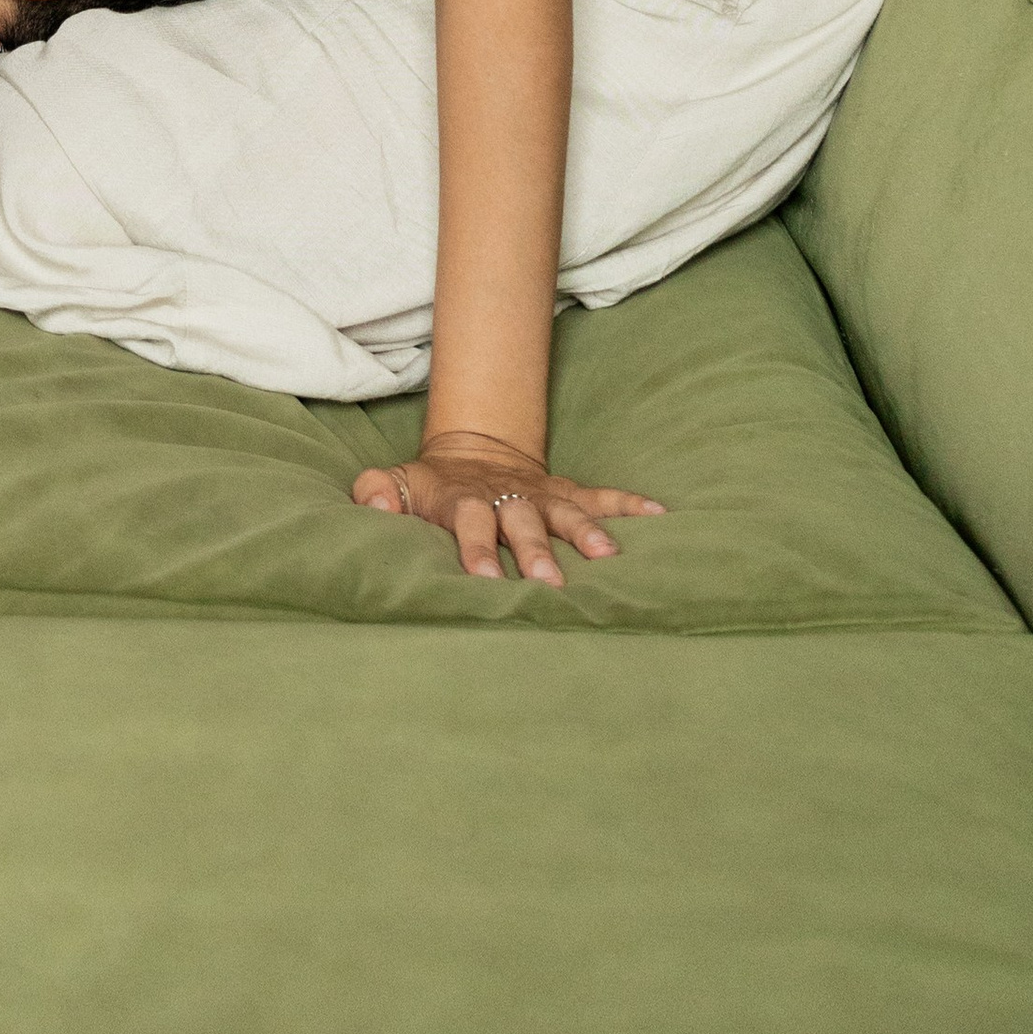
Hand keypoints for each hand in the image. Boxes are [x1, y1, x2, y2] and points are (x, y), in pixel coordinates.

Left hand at [351, 431, 663, 584]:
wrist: (472, 451)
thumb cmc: (431, 486)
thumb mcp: (396, 482)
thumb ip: (378, 492)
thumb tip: (371, 503)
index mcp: (464, 500)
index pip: (469, 522)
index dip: (475, 548)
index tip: (481, 579)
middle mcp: (507, 497)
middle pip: (522, 522)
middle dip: (535, 551)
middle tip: (549, 582)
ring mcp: (541, 495)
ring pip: (566, 511)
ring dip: (586, 531)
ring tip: (608, 557)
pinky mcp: (566, 493)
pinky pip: (602, 496)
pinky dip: (630, 504)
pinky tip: (660, 515)